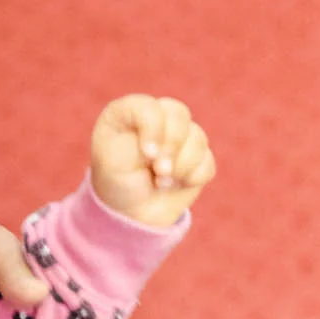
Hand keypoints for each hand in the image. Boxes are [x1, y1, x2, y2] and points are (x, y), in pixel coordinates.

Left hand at [91, 95, 214, 227]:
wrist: (130, 212)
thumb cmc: (116, 180)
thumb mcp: (112, 157)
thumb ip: (139, 140)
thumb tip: (171, 153)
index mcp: (132, 111)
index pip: (151, 107)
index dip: (154, 129)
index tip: (147, 155)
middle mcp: (159, 118)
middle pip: (179, 115)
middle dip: (171, 147)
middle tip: (158, 171)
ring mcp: (181, 137)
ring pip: (198, 139)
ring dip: (180, 167)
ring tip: (161, 181)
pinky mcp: (198, 159)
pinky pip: (207, 163)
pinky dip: (193, 178)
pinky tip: (176, 184)